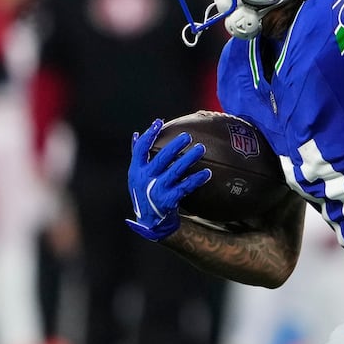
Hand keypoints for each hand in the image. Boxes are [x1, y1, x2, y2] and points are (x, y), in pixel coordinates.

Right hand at [125, 119, 211, 241]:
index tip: (159, 122)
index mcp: (136, 171)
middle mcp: (145, 179)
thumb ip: (137, 156)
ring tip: (201, 148)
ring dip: (189, 159)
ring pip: (175, 171)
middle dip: (174, 146)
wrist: (150, 222)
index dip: (149, 135)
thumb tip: (137, 134)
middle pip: (161, 158)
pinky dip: (196, 179)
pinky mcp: (169, 200)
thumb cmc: (145, 193)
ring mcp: (157, 190)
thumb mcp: (136, 176)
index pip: (140, 149)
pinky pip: (185, 187)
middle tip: (187, 136)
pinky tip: (207, 173)